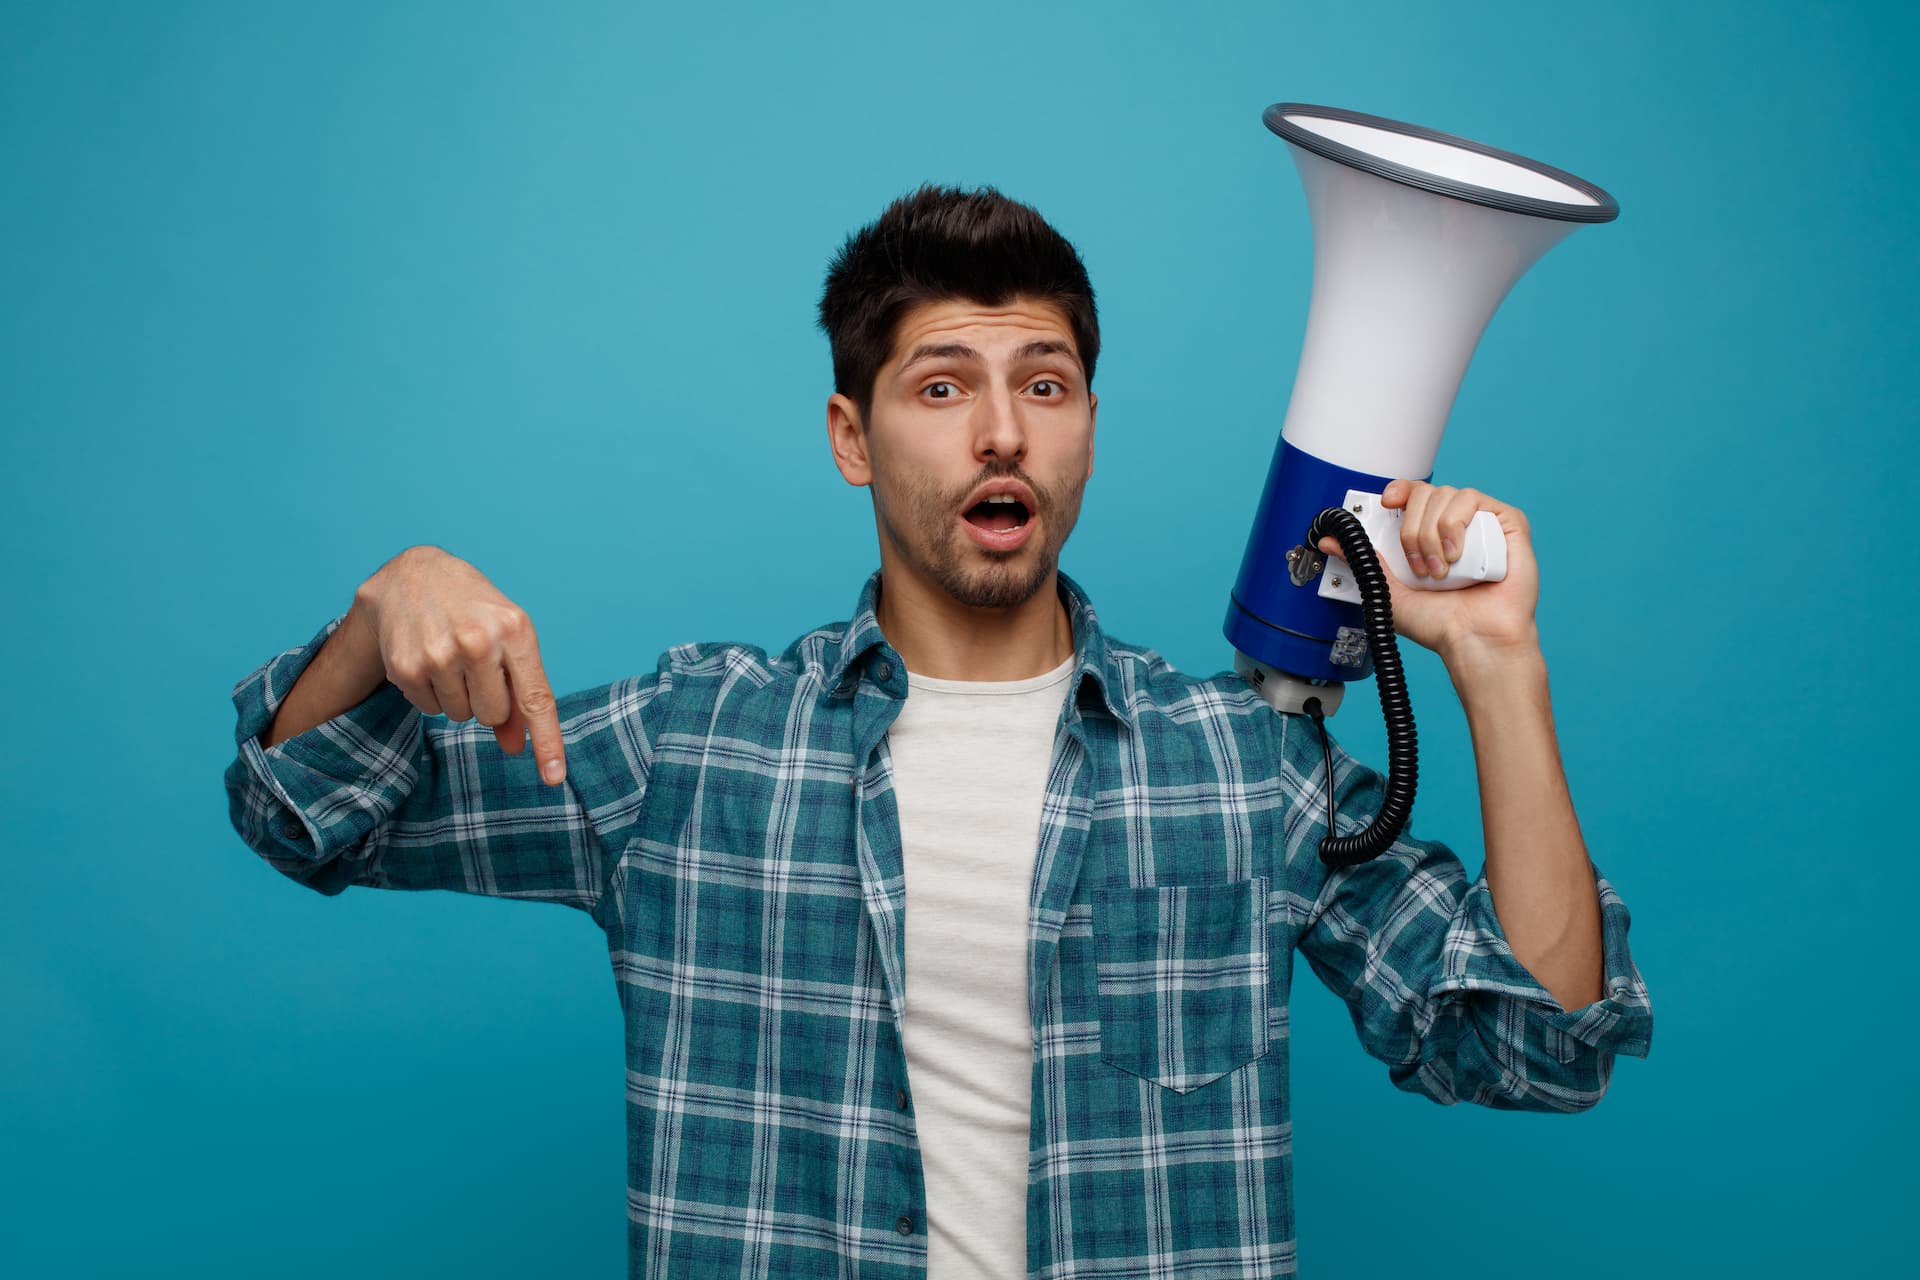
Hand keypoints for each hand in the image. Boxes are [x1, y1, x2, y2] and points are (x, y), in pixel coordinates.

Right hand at [352, 546, 568, 784]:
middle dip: (488, 700)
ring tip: (451, 655)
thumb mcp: (508, 637)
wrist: (413, 576)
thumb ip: (519, 690)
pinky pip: (430, 709)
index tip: (554, 777)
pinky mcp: (406, 667)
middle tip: (476, 665)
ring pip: (461, 715)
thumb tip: (517, 748)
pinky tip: (428, 657)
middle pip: (493, 714)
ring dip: (459, 696)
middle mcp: (478, 641)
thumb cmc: (473, 609)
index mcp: (515, 630)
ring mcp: (439, 655)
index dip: (547, 741)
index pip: (535, 698)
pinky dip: (432, 692)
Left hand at [1317, 478, 1540, 664]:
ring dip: (1432, 534)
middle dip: (1412, 530)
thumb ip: (1364, 562)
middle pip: (1426, 493)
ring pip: (1447, 495)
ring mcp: (1482, 523)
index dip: (1399, 490)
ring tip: (1440, 570)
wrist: (1474, 639)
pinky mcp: (1507, 523)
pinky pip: (1476, 500)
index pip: (1413, 494)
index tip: (1386, 503)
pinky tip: (1457, 554)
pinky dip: (1456, 525)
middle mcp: (1455, 526)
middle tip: (1418, 566)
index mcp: (1430, 535)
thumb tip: (1332, 540)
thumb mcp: (1390, 591)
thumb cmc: (1441, 623)